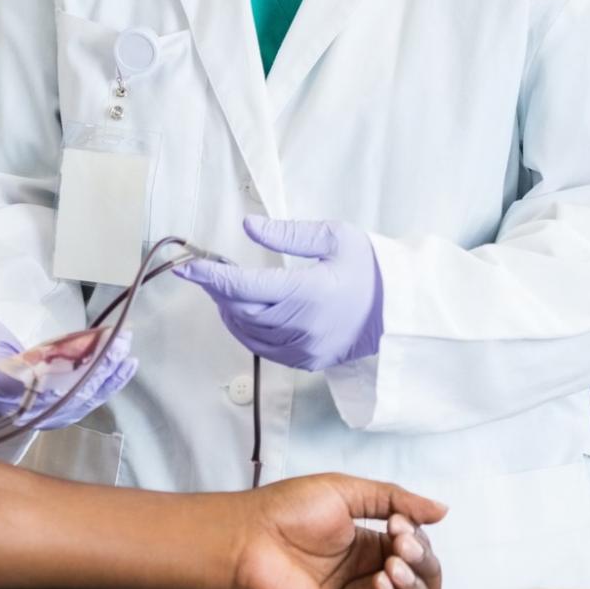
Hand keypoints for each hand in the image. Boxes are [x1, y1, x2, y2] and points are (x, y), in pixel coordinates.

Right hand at [0, 292, 135, 427]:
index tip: (65, 361)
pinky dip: (113, 381)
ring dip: (107, 373)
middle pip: (61, 391)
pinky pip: (92, 396)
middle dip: (91, 370)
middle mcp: (25, 405)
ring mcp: (48, 410)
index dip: (44, 377)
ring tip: (125, 348)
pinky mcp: (66, 408)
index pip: (22, 385)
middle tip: (114, 344)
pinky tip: (129, 362)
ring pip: (82, 396)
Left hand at [176, 215, 382, 369]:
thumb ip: (288, 235)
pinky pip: (263, 347)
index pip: (246, 286)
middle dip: (217, 289)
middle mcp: (303, 326)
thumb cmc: (370, 267)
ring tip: (222, 287)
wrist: (401, 311)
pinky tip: (242, 311)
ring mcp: (304, 349)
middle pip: (241, 309)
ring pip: (248, 332)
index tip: (188, 266)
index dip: (212, 276)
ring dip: (229, 309)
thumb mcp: (334, 237)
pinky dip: (245, 329)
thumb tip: (249, 226)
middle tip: (202, 270)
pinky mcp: (306, 361)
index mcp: (309, 293)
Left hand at [232, 474, 444, 588]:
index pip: (418, 554)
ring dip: (414, 588)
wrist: (246, 536)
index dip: (418, 542)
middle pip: (423, 584)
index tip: (399, 525)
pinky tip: (378, 583)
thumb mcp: (346, 491)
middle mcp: (368, 578)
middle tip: (401, 546)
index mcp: (369, 548)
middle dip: (423, 564)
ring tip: (391, 566)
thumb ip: (394, 499)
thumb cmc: (286, 510)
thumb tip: (442, 509)